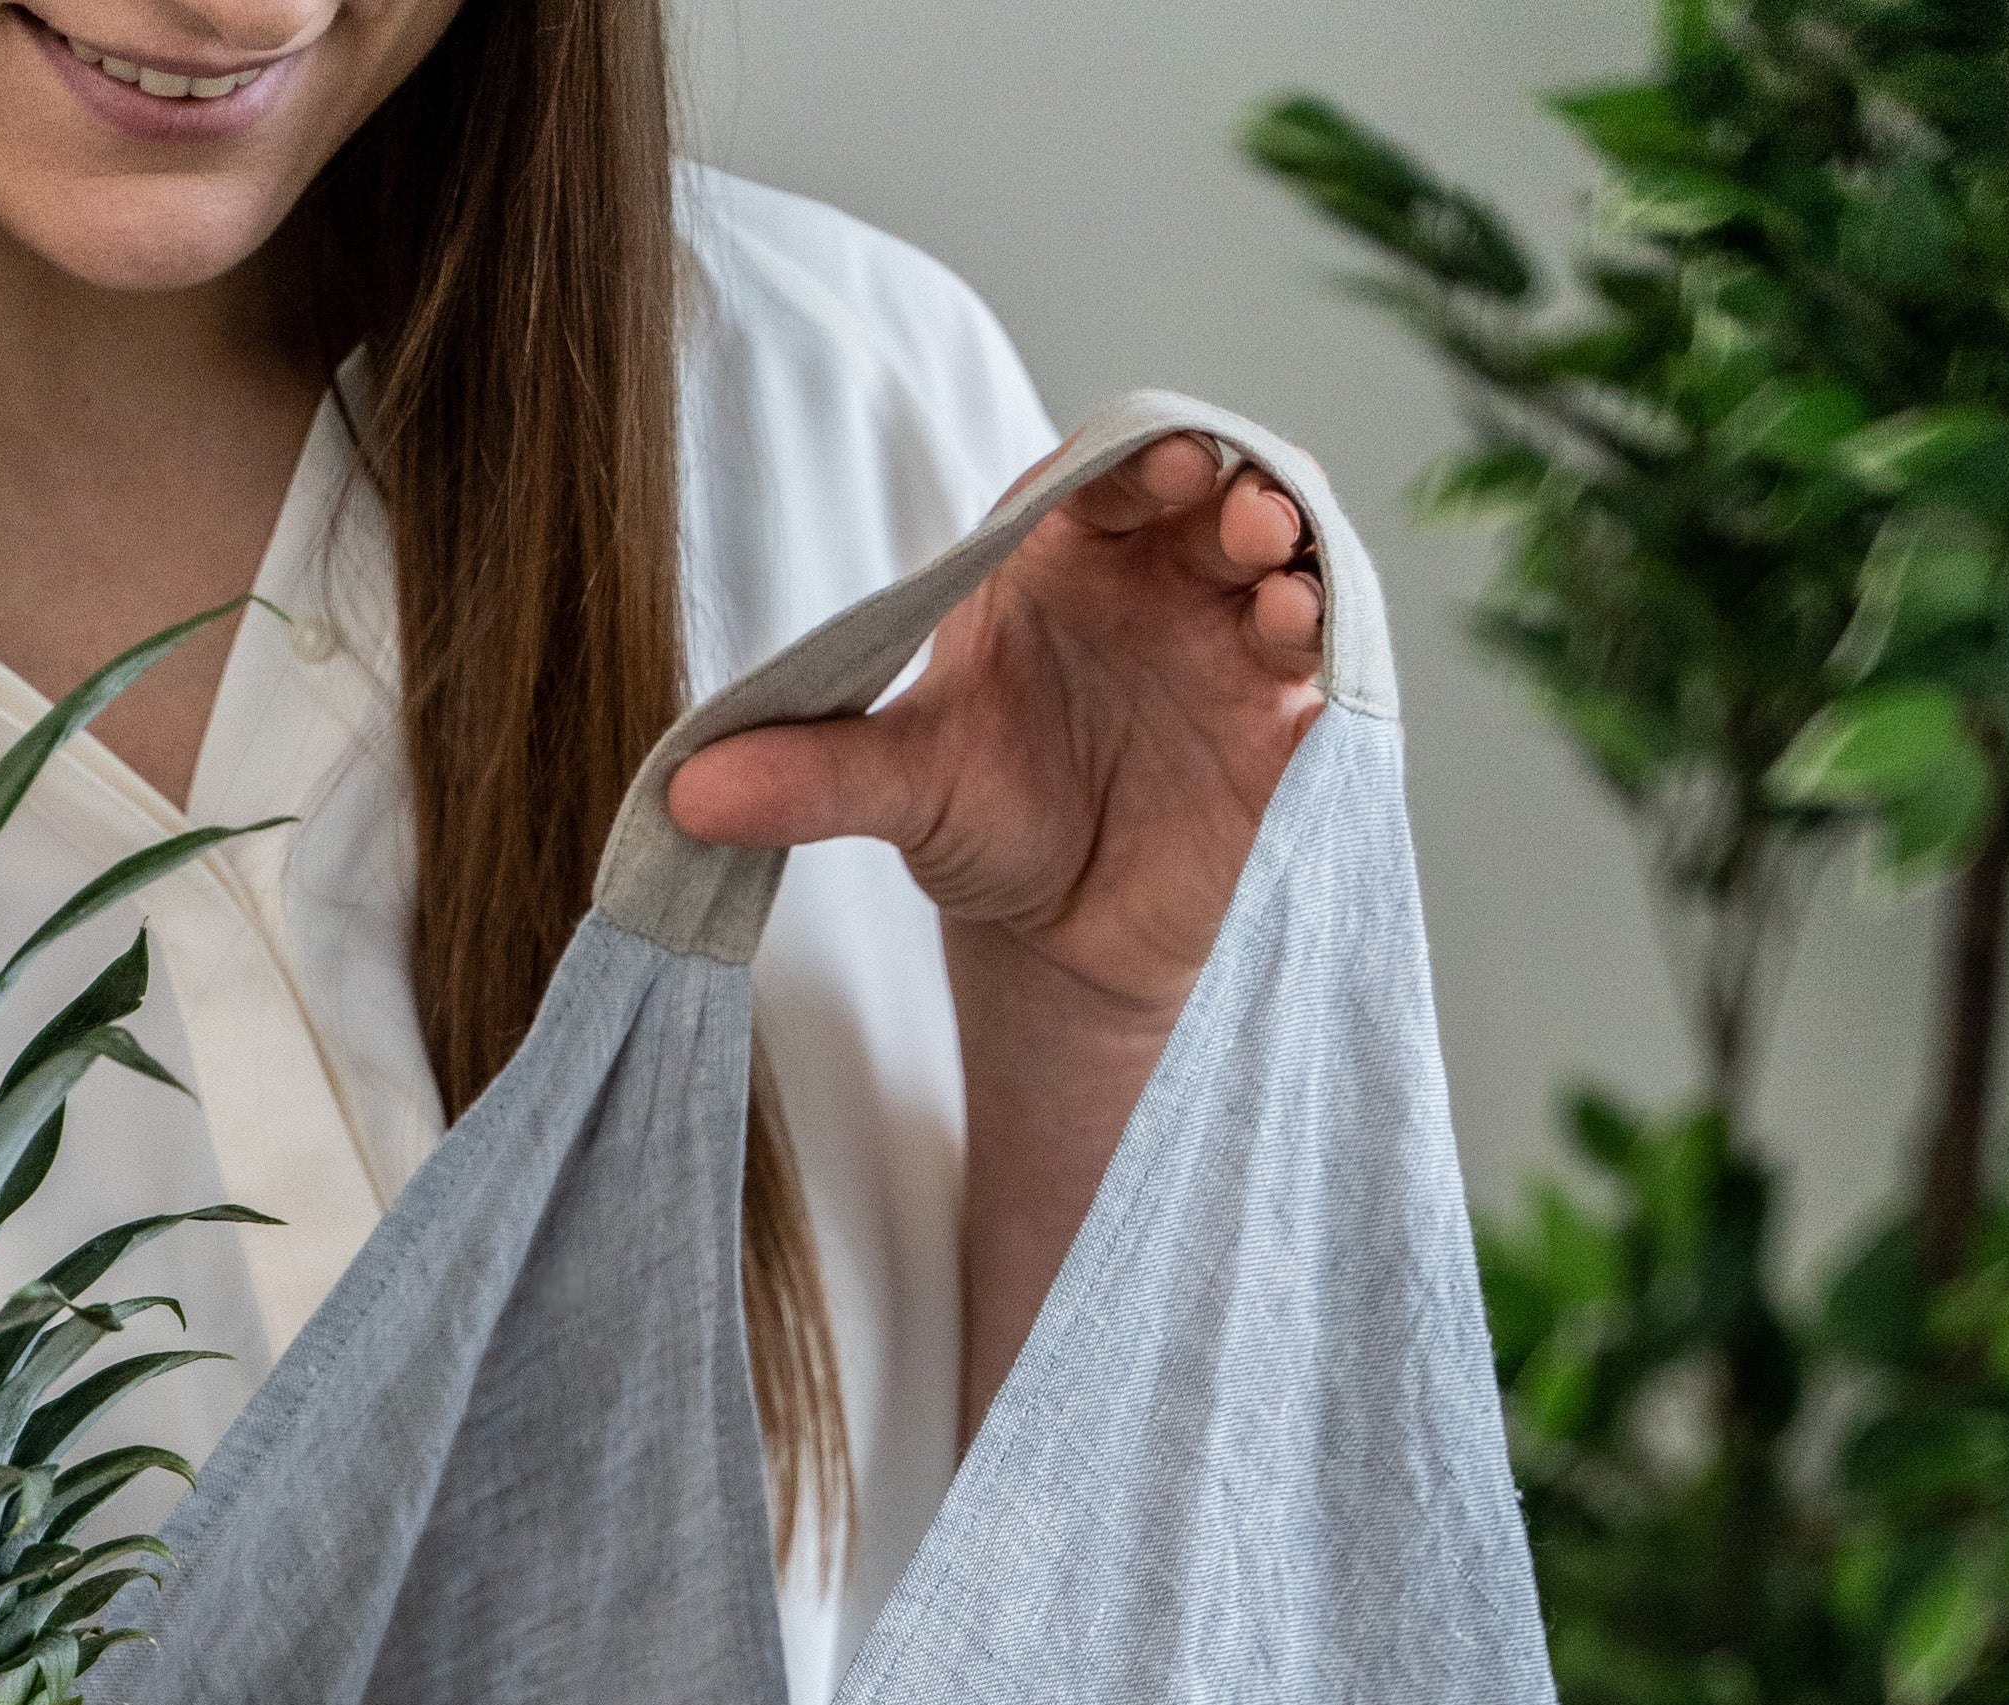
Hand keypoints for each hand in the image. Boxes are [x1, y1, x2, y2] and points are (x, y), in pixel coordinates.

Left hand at [669, 440, 1328, 1430]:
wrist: (1066, 944)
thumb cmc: (988, 834)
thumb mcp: (901, 796)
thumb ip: (810, 778)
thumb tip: (683, 792)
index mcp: (1059, 554)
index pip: (1099, 468)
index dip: (1128, 456)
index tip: (1141, 464)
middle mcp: (1154, 574)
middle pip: (1207, 487)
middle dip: (1225, 479)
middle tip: (1222, 499)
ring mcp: (1229, 637)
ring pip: (1279, 551)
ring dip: (1284, 542)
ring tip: (1270, 562)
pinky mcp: (1288, 713)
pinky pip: (1326, 650)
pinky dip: (1325, 631)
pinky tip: (1303, 636)